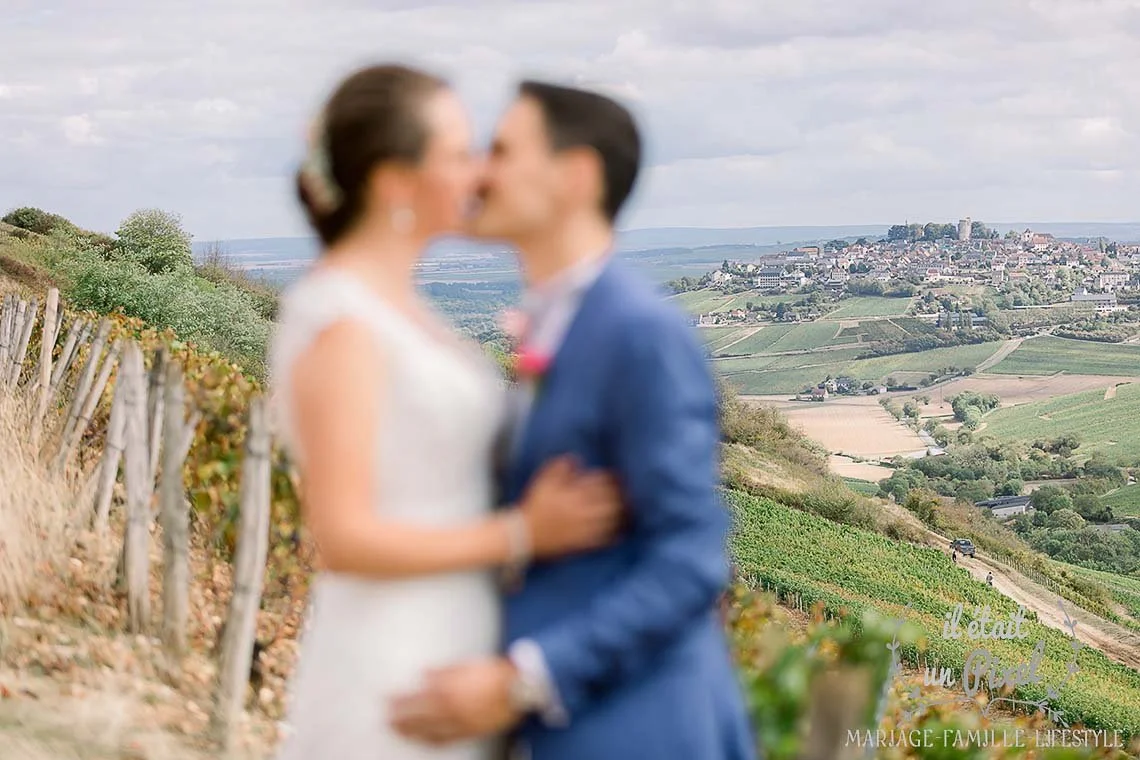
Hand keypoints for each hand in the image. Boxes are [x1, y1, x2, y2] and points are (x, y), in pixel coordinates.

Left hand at [389, 658, 520, 744]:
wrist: (517, 688)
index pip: (417, 698)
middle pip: (419, 717)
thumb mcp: (466, 665)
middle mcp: (452, 709)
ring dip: (412, 732)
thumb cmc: (492, 673)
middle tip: (386, 720)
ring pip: (430, 731)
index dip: (400, 700)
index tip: (387, 700)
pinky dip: (432, 741)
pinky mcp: (470, 732)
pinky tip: (423, 741)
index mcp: (449, 689)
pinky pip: (446, 740)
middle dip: (401, 719)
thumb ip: (443, 671)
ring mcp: (460, 723)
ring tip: (399, 732)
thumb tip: (423, 674)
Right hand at [521, 455, 622, 557]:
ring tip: (627, 510)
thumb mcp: (542, 483)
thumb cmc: (533, 507)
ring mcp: (582, 528)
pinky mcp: (581, 543)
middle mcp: (580, 511)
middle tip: (627, 494)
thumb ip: (559, 468)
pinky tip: (619, 531)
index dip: (612, 480)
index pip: (600, 484)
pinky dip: (613, 534)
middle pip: (610, 503)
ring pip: (610, 521)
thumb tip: (576, 458)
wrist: (522, 535)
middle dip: (621, 497)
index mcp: (572, 495)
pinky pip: (603, 539)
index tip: (618, 477)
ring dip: (621, 514)